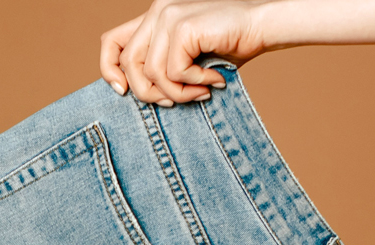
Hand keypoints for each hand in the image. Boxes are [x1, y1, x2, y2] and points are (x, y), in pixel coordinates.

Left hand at [100, 1, 268, 104]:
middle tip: (174, 103)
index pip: (111, 42)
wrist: (265, 25)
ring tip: (201, 93)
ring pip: (151, 73)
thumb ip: (162, 67)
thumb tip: (134, 95)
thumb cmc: (231, 45)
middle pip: (128, 65)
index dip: (109, 71)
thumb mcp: (187, 58)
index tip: (123, 91)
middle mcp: (157, 12)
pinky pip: (174, 72)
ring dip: (178, 93)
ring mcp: (168, 16)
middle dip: (149, 93)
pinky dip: (193, 84)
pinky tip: (213, 81)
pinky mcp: (183, 26)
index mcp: (154, 17)